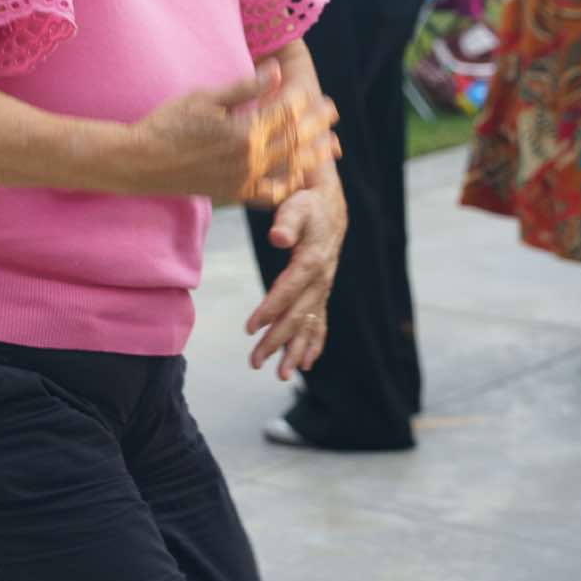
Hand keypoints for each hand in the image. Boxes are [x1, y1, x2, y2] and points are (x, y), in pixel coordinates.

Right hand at [134, 62, 339, 205]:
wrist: (141, 163)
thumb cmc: (168, 124)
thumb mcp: (205, 98)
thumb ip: (244, 88)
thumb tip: (277, 71)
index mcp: (244, 132)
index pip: (286, 116)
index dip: (307, 106)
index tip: (322, 98)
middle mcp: (248, 159)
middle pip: (294, 141)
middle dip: (316, 127)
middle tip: (333, 115)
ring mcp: (242, 180)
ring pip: (288, 168)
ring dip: (312, 156)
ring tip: (330, 147)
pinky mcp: (232, 193)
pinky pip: (269, 193)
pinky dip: (288, 185)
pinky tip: (299, 178)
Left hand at [245, 176, 345, 380]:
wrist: (331, 208)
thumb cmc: (308, 206)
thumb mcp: (297, 206)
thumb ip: (287, 221)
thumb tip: (277, 236)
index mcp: (312, 262)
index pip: (288, 291)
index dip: (269, 310)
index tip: (250, 328)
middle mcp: (320, 281)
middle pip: (297, 316)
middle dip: (276, 341)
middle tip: (255, 362)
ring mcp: (323, 289)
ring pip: (309, 325)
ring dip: (295, 350)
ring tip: (282, 375)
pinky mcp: (321, 292)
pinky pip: (319, 322)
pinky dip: (314, 343)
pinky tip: (307, 363)